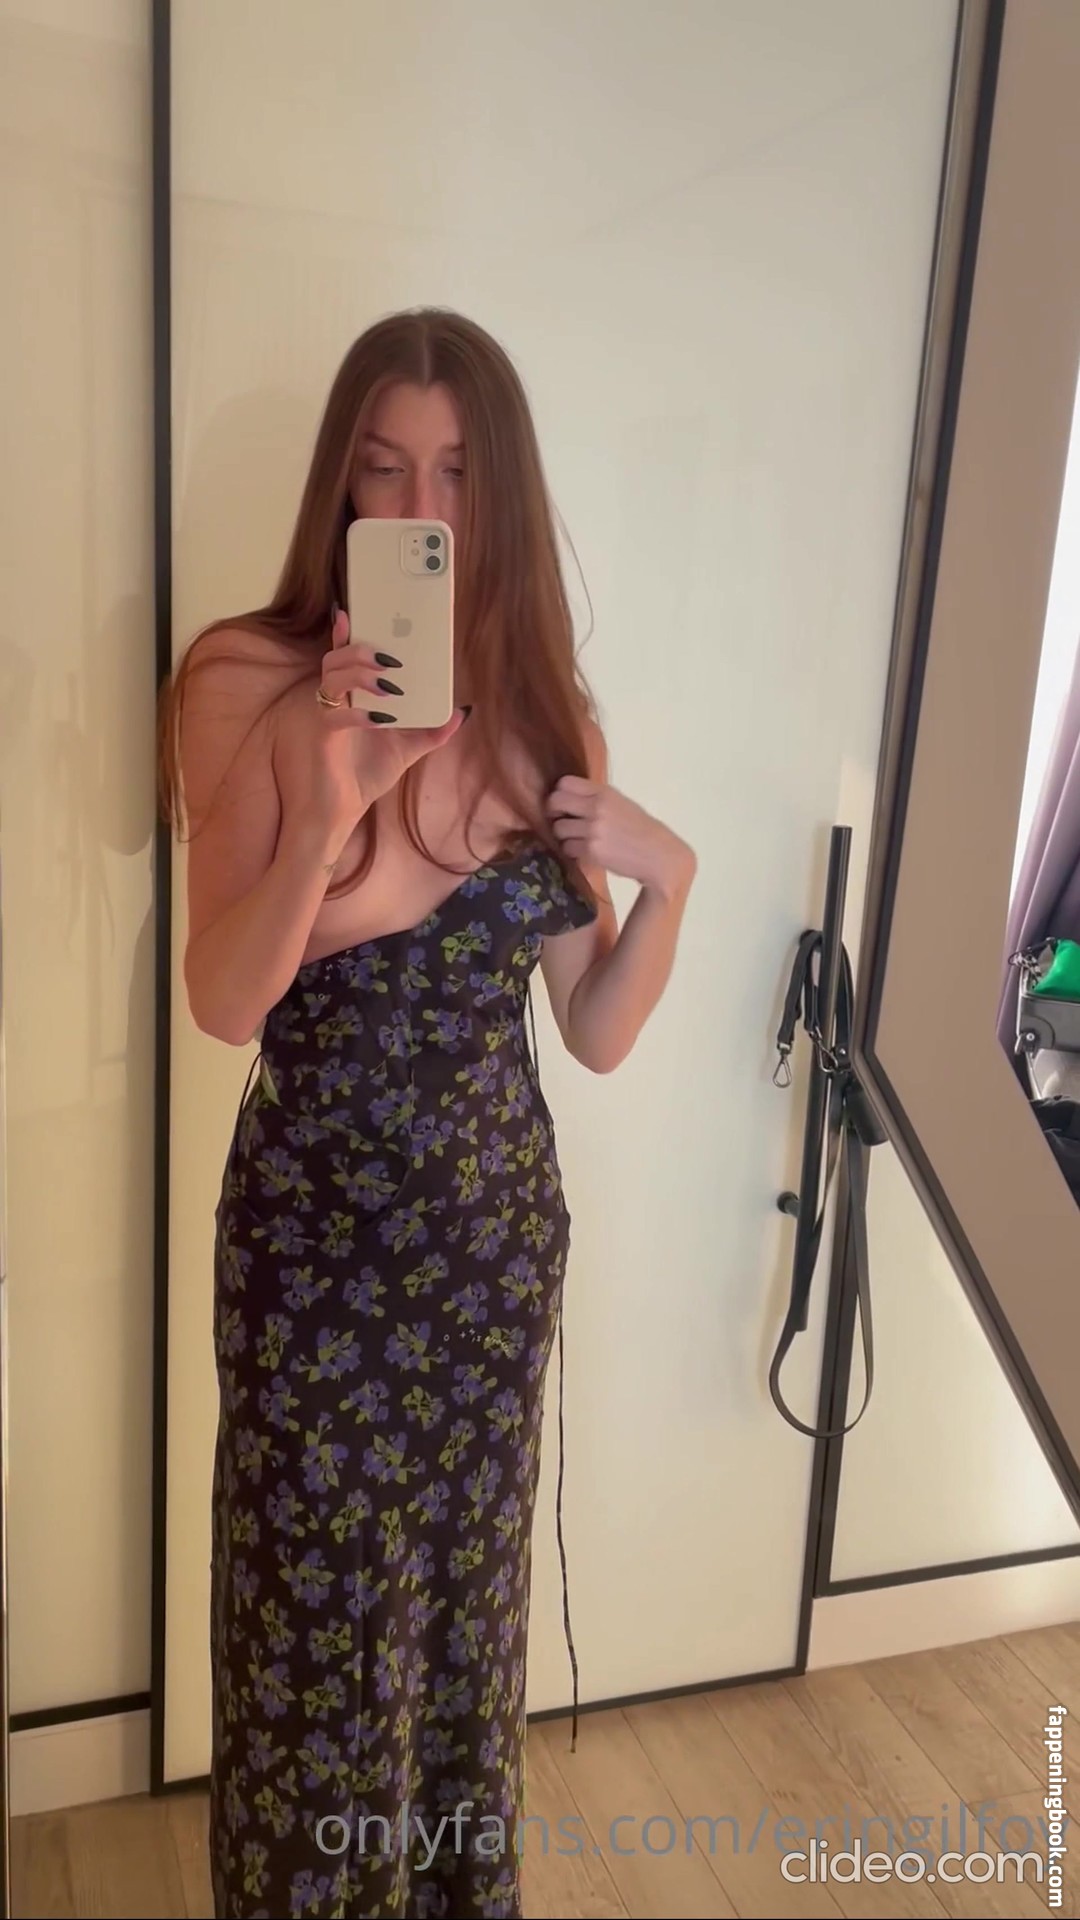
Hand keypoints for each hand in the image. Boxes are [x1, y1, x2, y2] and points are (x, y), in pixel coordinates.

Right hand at [309, 607, 465, 835]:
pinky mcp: (323, 737)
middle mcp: (334, 700)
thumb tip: (461, 712)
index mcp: (351, 696)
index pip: (345, 656)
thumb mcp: (407, 750)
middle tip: (391, 659)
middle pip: (336, 658)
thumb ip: (431, 731)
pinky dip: (358, 714)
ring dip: (361, 675)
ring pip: (332, 678)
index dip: (346, 633)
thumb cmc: (365, 775)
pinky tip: (380, 719)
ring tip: (389, 685)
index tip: (354, 613)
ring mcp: (325, 716)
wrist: (340, 811)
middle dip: (362, 651)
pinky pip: (335, 716)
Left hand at [547, 776, 696, 896]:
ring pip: (559, 829)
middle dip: (553, 813)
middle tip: (561, 821)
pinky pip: (568, 848)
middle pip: (555, 802)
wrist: (659, 856)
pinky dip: (573, 852)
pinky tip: (586, 853)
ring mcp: (593, 829)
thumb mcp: (622, 805)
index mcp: (604, 792)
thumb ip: (597, 799)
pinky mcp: (592, 850)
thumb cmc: (641, 831)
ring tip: (579, 841)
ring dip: (564, 836)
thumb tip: (568, 799)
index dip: (559, 793)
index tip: (563, 804)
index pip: (565, 783)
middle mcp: (597, 807)